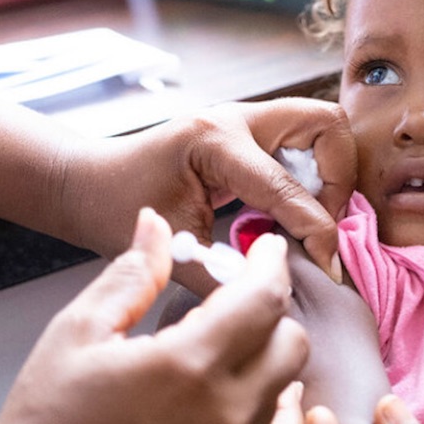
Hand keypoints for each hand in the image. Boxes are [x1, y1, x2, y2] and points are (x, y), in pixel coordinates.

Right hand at [0, 208, 309, 423]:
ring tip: (234, 351)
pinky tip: (251, 402)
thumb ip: (130, 275)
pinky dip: (279, 415)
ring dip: (273, 359)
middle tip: (240, 302)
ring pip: (291, 389)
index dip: (271, 265)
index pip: (265, 297)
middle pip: (290, 341)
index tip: (266, 250)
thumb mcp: (76, 333)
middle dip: (271, 310)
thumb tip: (158, 224)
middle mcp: (226, 410)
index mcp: (188, 362)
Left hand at [57, 98, 354, 291]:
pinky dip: (313, 174)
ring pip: (323, 126)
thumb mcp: (171, 251)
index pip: (290, 188)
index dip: (319, 234)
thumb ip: (225, 279)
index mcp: (215, 143)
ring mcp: (244, 119)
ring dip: (331, 171)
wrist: (84, 183)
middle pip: (328, 124)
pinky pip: (304, 141)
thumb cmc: (113, 208)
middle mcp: (237, 119)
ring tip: (310, 216)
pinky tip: (293, 211)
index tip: (329, 269)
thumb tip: (277, 304)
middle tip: (321, 222)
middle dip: (339, 177)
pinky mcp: (248, 131)